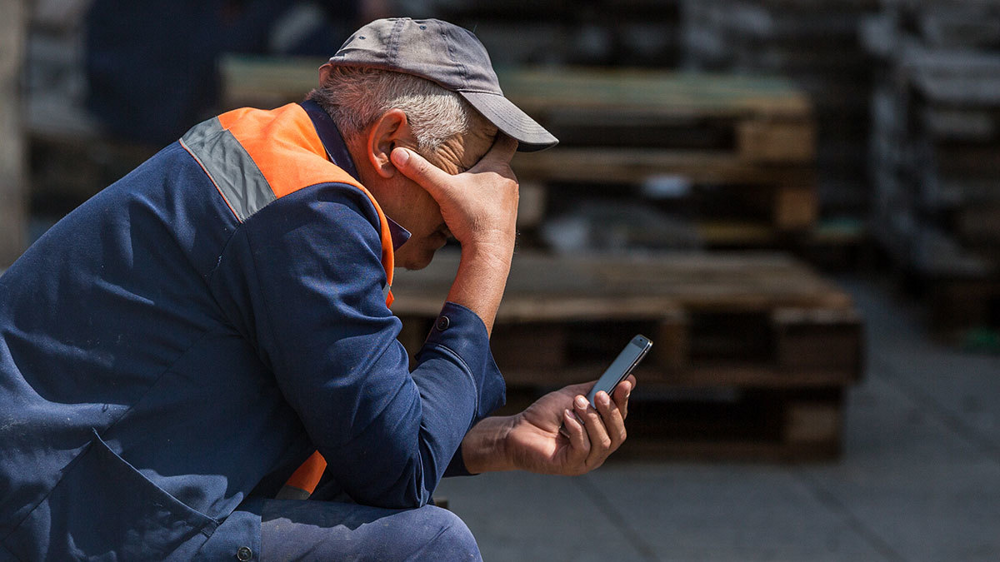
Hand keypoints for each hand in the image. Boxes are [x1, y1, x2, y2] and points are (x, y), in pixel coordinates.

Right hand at [390, 135, 518, 250]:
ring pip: (498, 182)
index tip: (494, 124)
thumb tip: (397, 154)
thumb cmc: (471, 218)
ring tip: (469, 180)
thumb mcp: (442, 190)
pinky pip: (498, 200)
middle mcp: (509, 180)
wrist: (489, 252)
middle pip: (499, 162)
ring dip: (486, 180)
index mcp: (497, 167)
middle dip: (486, 158)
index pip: (507, 140)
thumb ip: (421, 172)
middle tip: (470, 153)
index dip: (501, 130)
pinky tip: (472, 205)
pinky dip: (487, 198)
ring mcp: (511, 199)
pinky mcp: (508, 216)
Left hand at [502, 376, 635, 474]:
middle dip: (611, 412)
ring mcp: (586, 461)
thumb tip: (627, 379)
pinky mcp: (572, 466)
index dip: (624, 402)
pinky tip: (566, 418)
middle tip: (600, 394)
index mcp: (600, 433)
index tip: (625, 383)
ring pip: (604, 442)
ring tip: (575, 404)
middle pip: (618, 434)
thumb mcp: (573, 395)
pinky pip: (584, 448)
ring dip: (591, 419)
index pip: (620, 420)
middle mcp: (597, 450)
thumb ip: (597, 389)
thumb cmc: (543, 415)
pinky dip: (577, 429)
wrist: (516, 431)